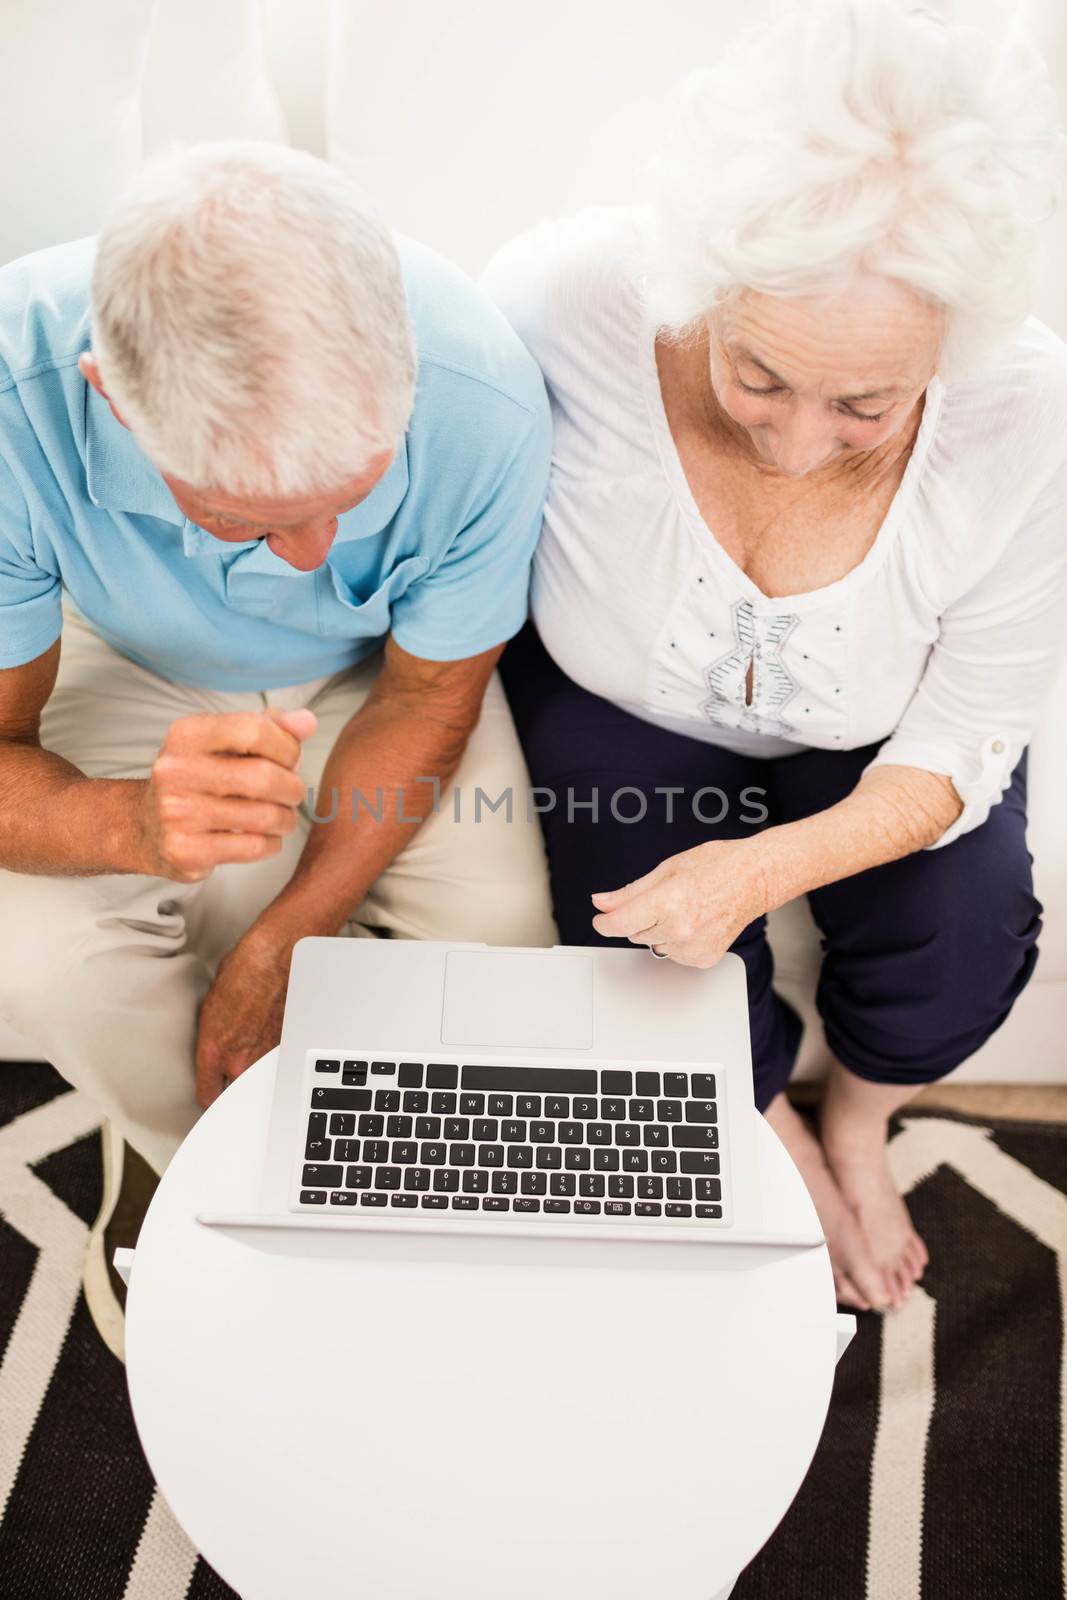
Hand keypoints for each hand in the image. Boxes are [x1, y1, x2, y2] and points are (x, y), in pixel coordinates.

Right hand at [134, 708, 316, 881]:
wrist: (145, 827)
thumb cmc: (199, 777)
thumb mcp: (225, 742)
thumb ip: (270, 726)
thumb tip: (307, 722)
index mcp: (187, 734)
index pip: (255, 731)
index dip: (287, 747)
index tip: (290, 760)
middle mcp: (175, 770)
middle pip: (264, 777)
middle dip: (293, 788)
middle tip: (292, 794)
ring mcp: (177, 813)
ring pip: (264, 816)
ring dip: (285, 819)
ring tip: (280, 817)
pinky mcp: (184, 851)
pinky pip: (253, 847)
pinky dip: (270, 843)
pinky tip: (262, 837)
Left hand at [195, 928, 294, 1108]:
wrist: (278, 960)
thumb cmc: (245, 972)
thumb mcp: (211, 1006)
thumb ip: (212, 1035)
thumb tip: (218, 1043)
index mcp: (215, 1052)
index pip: (207, 1095)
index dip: (209, 1093)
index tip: (211, 1089)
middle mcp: (242, 1061)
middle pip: (235, 1092)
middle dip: (234, 1081)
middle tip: (234, 1060)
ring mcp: (267, 1058)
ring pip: (258, 1078)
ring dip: (256, 1066)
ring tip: (255, 1040)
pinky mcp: (288, 1048)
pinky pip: (276, 1062)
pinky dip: (274, 1054)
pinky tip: (271, 1032)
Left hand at [589, 837, 771, 966]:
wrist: (754, 878)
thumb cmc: (716, 866)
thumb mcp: (667, 869)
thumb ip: (630, 892)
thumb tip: (601, 903)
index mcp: (668, 901)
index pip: (620, 923)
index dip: (604, 922)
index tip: (600, 920)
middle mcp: (680, 928)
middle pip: (634, 934)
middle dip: (640, 918)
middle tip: (665, 898)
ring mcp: (693, 947)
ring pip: (653, 945)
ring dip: (659, 931)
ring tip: (685, 909)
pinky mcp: (704, 959)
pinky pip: (674, 955)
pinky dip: (677, 942)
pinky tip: (695, 923)